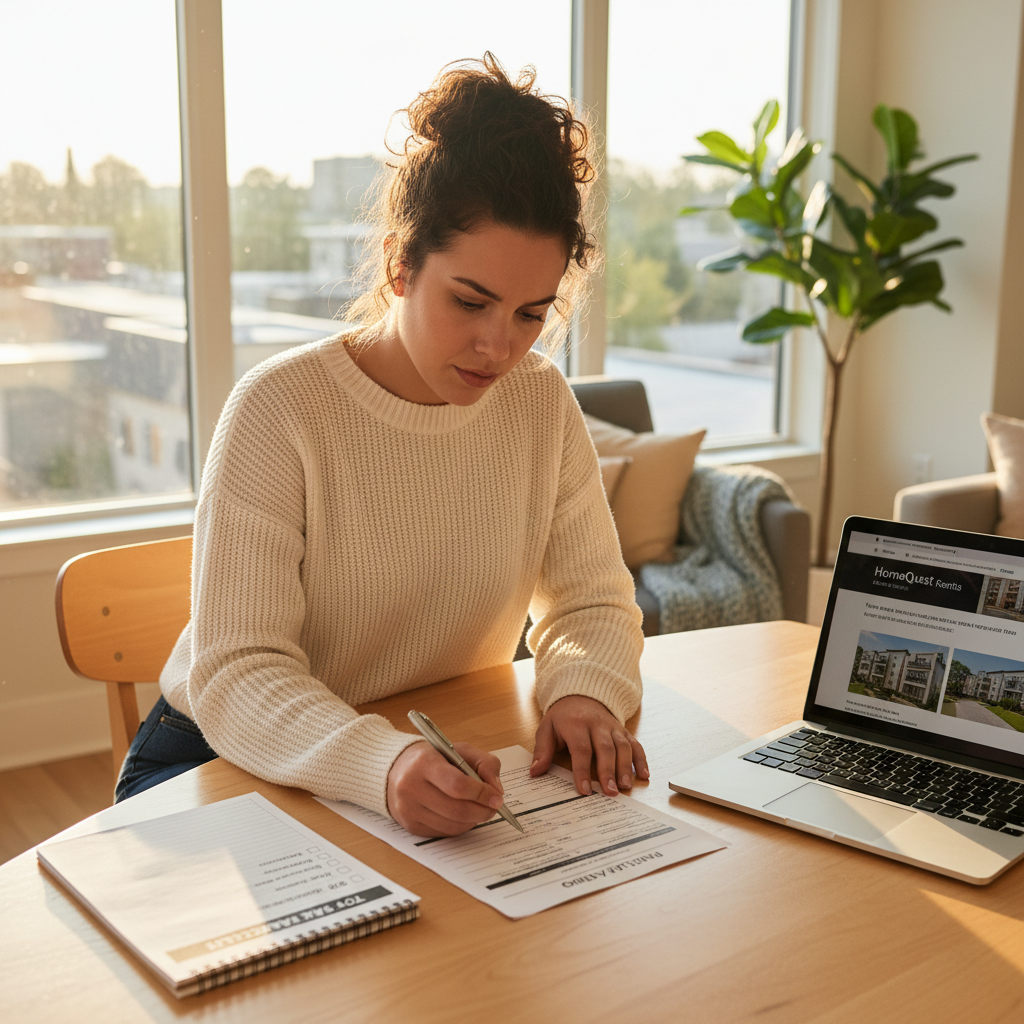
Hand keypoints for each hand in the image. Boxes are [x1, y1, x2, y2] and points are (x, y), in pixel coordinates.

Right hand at [387, 741, 505, 836]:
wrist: (396, 769)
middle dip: (482, 811)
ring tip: (480, 810)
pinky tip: (464, 816)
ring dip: (473, 820)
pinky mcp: (410, 825)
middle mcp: (411, 787)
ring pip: (451, 825)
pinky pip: (443, 833)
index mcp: (424, 763)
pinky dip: (460, 827)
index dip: (481, 794)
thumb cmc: (432, 758)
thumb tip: (497, 790)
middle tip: (494, 807)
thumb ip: (484, 763)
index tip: (497, 797)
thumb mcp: (459, 750)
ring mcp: (408, 809)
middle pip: (456, 809)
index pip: (457, 785)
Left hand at [531, 695, 648, 795]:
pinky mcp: (623, 730)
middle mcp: (597, 724)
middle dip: (608, 771)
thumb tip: (535, 772)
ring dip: (626, 767)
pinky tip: (644, 775)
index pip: (581, 748)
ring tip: (626, 786)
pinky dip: (641, 759)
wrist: (581, 694)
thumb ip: (542, 750)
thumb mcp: (547, 728)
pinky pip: (635, 744)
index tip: (584, 790)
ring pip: (623, 746)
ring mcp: (613, 727)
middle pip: (605, 748)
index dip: (583, 770)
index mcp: (576, 724)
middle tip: (610, 792)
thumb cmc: (563, 717)